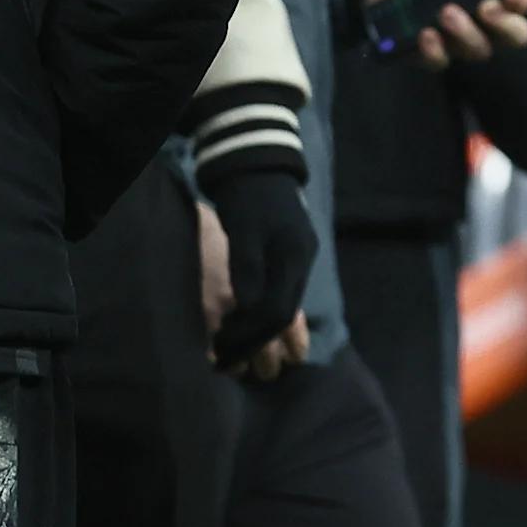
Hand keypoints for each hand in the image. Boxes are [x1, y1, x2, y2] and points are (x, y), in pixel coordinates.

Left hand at [200, 161, 318, 371]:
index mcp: (295, 257)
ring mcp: (299, 259)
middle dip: (256, 341)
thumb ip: (247, 269)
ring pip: (285, 307)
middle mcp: (303, 262)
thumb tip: (248, 309)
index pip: (278, 312)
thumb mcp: (244, 232)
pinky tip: (249, 324)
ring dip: (262, 333)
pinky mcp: (290, 256)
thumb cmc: (248, 199)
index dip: (250, 336)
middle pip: (284, 314)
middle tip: (226, 360)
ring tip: (237, 350)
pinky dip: (265, 314)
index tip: (223, 350)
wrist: (258, 166)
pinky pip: (282, 295)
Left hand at [364, 0, 526, 62]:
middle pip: (513, 37)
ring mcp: (456, 42)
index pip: (521, 6)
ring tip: (445, 12)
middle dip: (505, 25)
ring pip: (478, 50)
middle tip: (485, 7)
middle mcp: (482, 22)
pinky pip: (440, 62)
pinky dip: (436, 50)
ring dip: (467, 32)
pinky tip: (425, 34)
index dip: (522, 3)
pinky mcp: (428, 56)